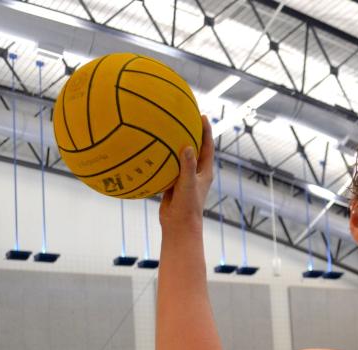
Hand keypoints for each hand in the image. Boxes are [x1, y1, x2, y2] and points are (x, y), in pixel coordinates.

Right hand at [159, 115, 213, 232]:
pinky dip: (160, 158)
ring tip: (165, 128)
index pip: (207, 147)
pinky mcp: (173, 183)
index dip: (206, 131)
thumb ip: (187, 166)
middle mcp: (196, 173)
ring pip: (179, 157)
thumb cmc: (187, 207)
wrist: (178, 226)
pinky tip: (149, 149)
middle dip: (190, 133)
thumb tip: (187, 146)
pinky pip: (166, 167)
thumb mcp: (187, 184)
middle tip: (183, 116)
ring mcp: (184, 178)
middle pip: (195, 148)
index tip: (202, 115)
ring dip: (174, 144)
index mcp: (205, 172)